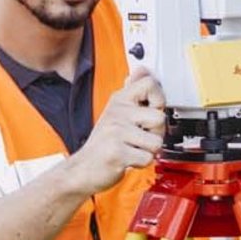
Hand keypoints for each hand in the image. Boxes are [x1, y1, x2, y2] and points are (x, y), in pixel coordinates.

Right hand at [65, 67, 165, 194]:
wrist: (81, 169)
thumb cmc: (102, 144)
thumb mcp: (115, 112)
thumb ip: (132, 92)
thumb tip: (142, 69)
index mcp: (119, 100)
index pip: (149, 83)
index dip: (159, 98)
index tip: (151, 108)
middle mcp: (117, 113)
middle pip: (159, 117)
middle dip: (156, 133)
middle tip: (140, 137)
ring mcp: (116, 132)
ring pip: (156, 141)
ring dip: (148, 150)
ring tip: (133, 149)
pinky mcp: (117, 153)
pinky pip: (147, 158)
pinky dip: (141, 163)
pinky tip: (128, 159)